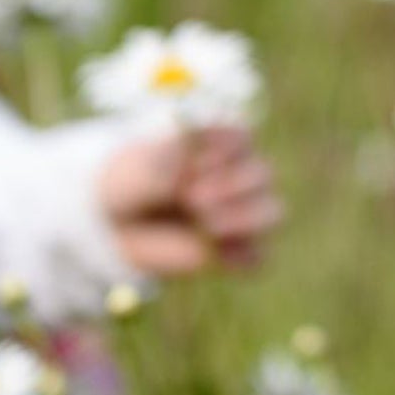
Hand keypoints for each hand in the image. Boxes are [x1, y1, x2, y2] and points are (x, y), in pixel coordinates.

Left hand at [97, 125, 281, 275]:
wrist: (121, 225)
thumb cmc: (133, 184)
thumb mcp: (133, 174)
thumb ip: (154, 172)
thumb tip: (178, 179)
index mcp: (221, 143)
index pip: (242, 137)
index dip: (223, 149)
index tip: (192, 160)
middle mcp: (241, 175)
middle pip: (263, 174)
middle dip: (232, 185)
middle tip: (193, 197)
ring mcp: (243, 214)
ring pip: (272, 212)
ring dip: (245, 217)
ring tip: (208, 223)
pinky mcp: (239, 250)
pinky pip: (259, 257)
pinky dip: (243, 257)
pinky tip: (217, 256)